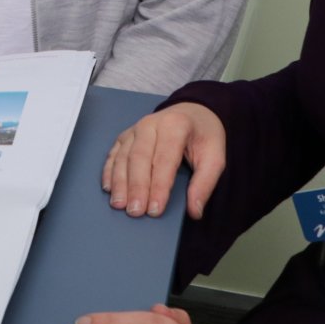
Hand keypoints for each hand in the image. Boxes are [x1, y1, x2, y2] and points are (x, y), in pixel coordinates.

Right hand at [103, 102, 224, 218]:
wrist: (193, 112)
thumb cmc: (203, 136)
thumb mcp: (216, 157)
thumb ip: (205, 183)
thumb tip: (195, 211)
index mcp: (176, 126)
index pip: (164, 160)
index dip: (159, 186)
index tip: (155, 210)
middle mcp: (151, 124)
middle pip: (139, 158)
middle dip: (136, 187)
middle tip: (135, 211)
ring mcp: (135, 128)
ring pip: (123, 157)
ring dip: (119, 182)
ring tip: (119, 205)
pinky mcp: (126, 135)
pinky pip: (113, 154)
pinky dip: (109, 172)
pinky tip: (109, 188)